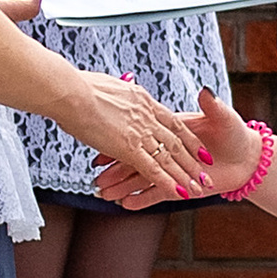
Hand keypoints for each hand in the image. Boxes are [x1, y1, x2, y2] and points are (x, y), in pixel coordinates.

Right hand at [62, 72, 213, 200]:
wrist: (69, 89)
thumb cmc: (79, 86)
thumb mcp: (108, 84)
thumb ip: (121, 91)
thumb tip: (123, 88)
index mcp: (143, 100)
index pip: (172, 121)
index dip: (186, 135)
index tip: (199, 146)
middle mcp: (146, 116)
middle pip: (176, 141)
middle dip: (193, 159)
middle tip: (207, 171)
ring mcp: (139, 132)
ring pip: (170, 158)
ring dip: (186, 175)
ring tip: (200, 189)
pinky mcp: (128, 147)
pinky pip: (153, 169)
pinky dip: (167, 183)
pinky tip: (180, 193)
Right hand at [92, 90, 258, 210]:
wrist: (248, 155)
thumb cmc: (234, 132)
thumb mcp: (222, 115)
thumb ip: (211, 105)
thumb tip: (205, 91)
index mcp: (169, 127)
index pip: (141, 133)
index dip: (121, 139)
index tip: (103, 145)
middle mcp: (166, 148)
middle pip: (136, 158)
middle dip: (116, 169)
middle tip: (96, 176)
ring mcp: (172, 167)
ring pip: (143, 178)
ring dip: (123, 187)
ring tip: (103, 194)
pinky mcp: (180, 184)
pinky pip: (158, 191)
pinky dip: (143, 198)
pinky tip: (125, 204)